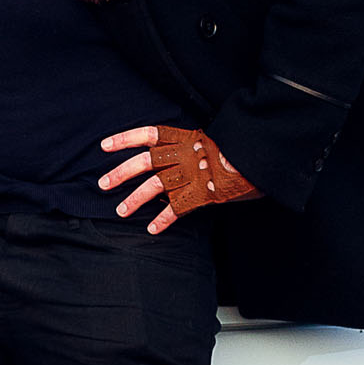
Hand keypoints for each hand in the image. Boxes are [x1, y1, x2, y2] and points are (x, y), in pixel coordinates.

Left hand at [99, 126, 260, 233]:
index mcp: (187, 138)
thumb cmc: (242, 148)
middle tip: (102, 184)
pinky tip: (153, 229)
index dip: (124, 139)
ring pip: (155, 186)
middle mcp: (185, 155)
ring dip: (135, 199)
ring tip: (120, 211)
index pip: (149, 134)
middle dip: (120, 173)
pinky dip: (164, 219)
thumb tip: (182, 153)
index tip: (104, 145)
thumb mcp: (215, 139)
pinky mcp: (203, 194)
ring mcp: (193, 174)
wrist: (261, 157)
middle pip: (145, 162)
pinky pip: (178, 208)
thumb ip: (195, 146)